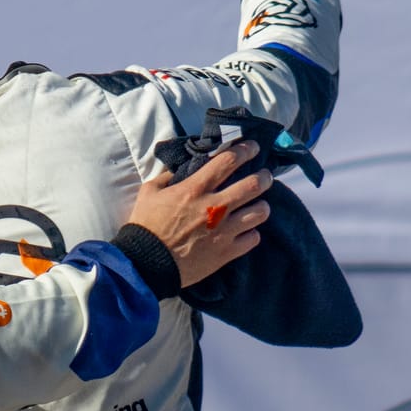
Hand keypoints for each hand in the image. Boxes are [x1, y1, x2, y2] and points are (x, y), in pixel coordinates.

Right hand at [127, 141, 271, 285]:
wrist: (146, 262)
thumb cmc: (145, 226)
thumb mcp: (148, 193)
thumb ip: (165, 178)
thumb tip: (177, 171)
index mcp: (195, 189)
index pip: (228, 161)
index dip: (245, 150)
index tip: (253, 147)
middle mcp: (215, 207)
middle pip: (253, 185)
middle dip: (264, 177)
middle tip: (265, 176)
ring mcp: (223, 230)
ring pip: (259, 212)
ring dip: (262, 206)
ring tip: (259, 206)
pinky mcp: (226, 252)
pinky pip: (252, 239)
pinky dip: (251, 233)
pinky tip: (246, 231)